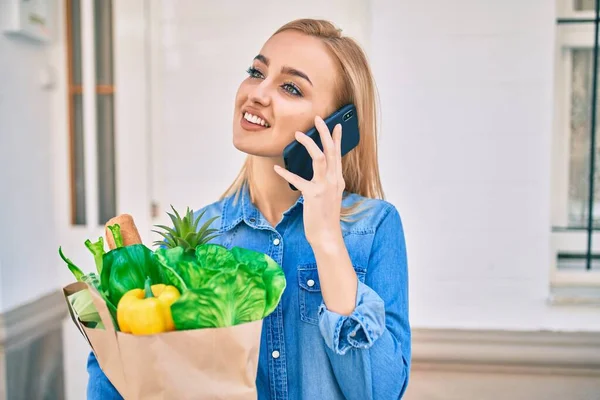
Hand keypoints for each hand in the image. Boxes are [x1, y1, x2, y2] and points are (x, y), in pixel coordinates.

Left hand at [274, 116, 344, 245]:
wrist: (327, 235)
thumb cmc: (325, 217)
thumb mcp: (330, 196)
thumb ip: (327, 182)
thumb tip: (319, 170)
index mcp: (338, 179)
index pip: (339, 154)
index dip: (337, 138)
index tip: (335, 125)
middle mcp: (334, 180)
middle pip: (331, 150)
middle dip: (324, 133)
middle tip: (317, 119)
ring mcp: (325, 186)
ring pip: (320, 158)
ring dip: (309, 144)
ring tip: (298, 135)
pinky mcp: (313, 195)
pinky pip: (298, 179)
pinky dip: (286, 172)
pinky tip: (277, 168)